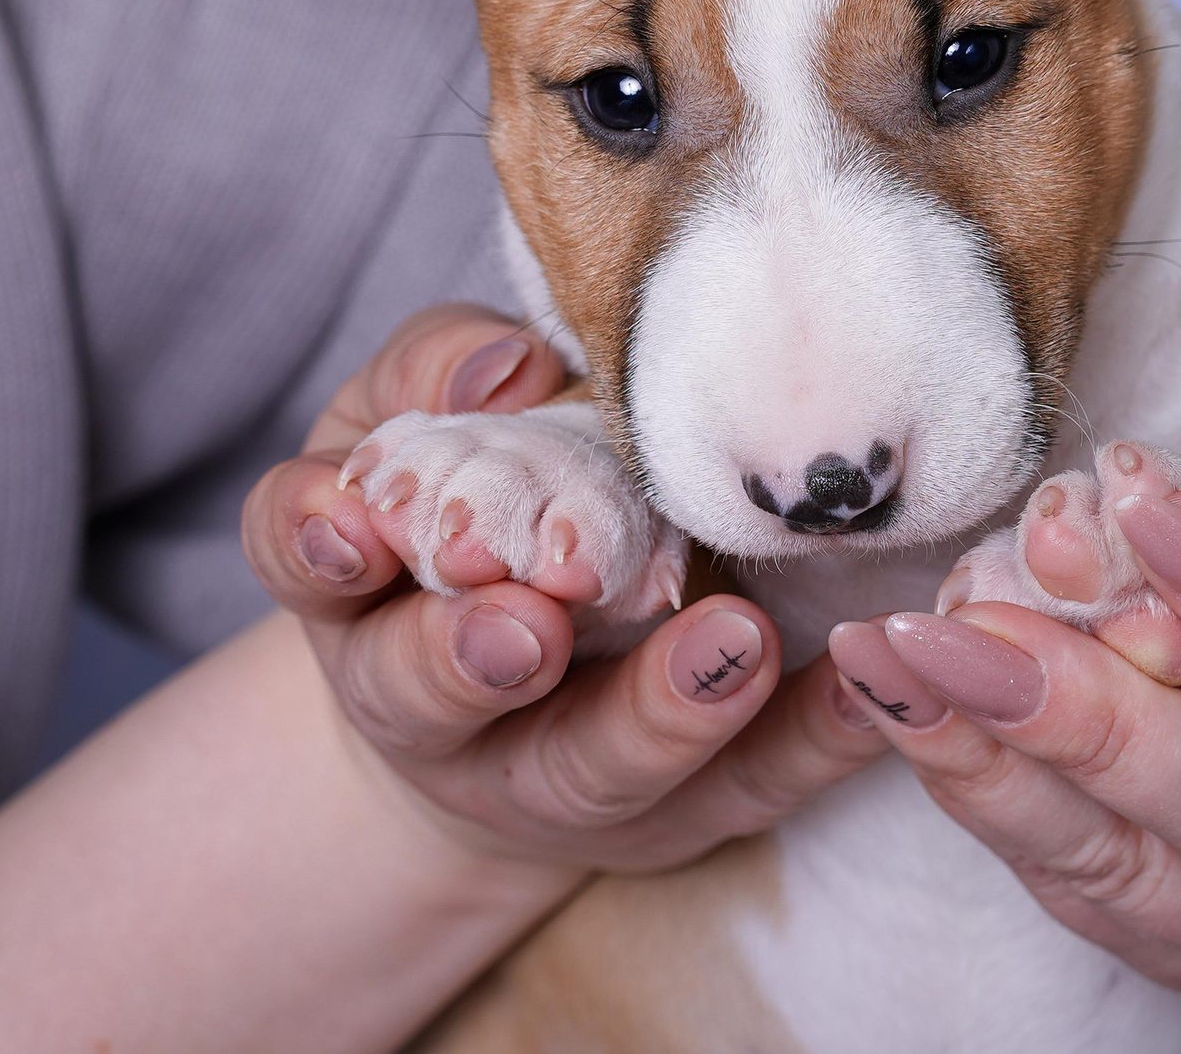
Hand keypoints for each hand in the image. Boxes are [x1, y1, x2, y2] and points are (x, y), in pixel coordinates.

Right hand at [242, 304, 886, 872]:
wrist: (500, 698)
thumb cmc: (463, 512)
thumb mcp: (415, 424)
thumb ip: (439, 373)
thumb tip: (507, 367)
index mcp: (356, 588)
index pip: (309, 561)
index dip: (319, 542)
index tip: (362, 524)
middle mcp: (432, 703)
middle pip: (429, 691)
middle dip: (475, 654)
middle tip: (534, 616)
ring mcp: (554, 775)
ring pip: (592, 767)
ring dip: (660, 710)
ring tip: (732, 642)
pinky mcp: (681, 813)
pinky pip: (752, 787)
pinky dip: (814, 740)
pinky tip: (871, 688)